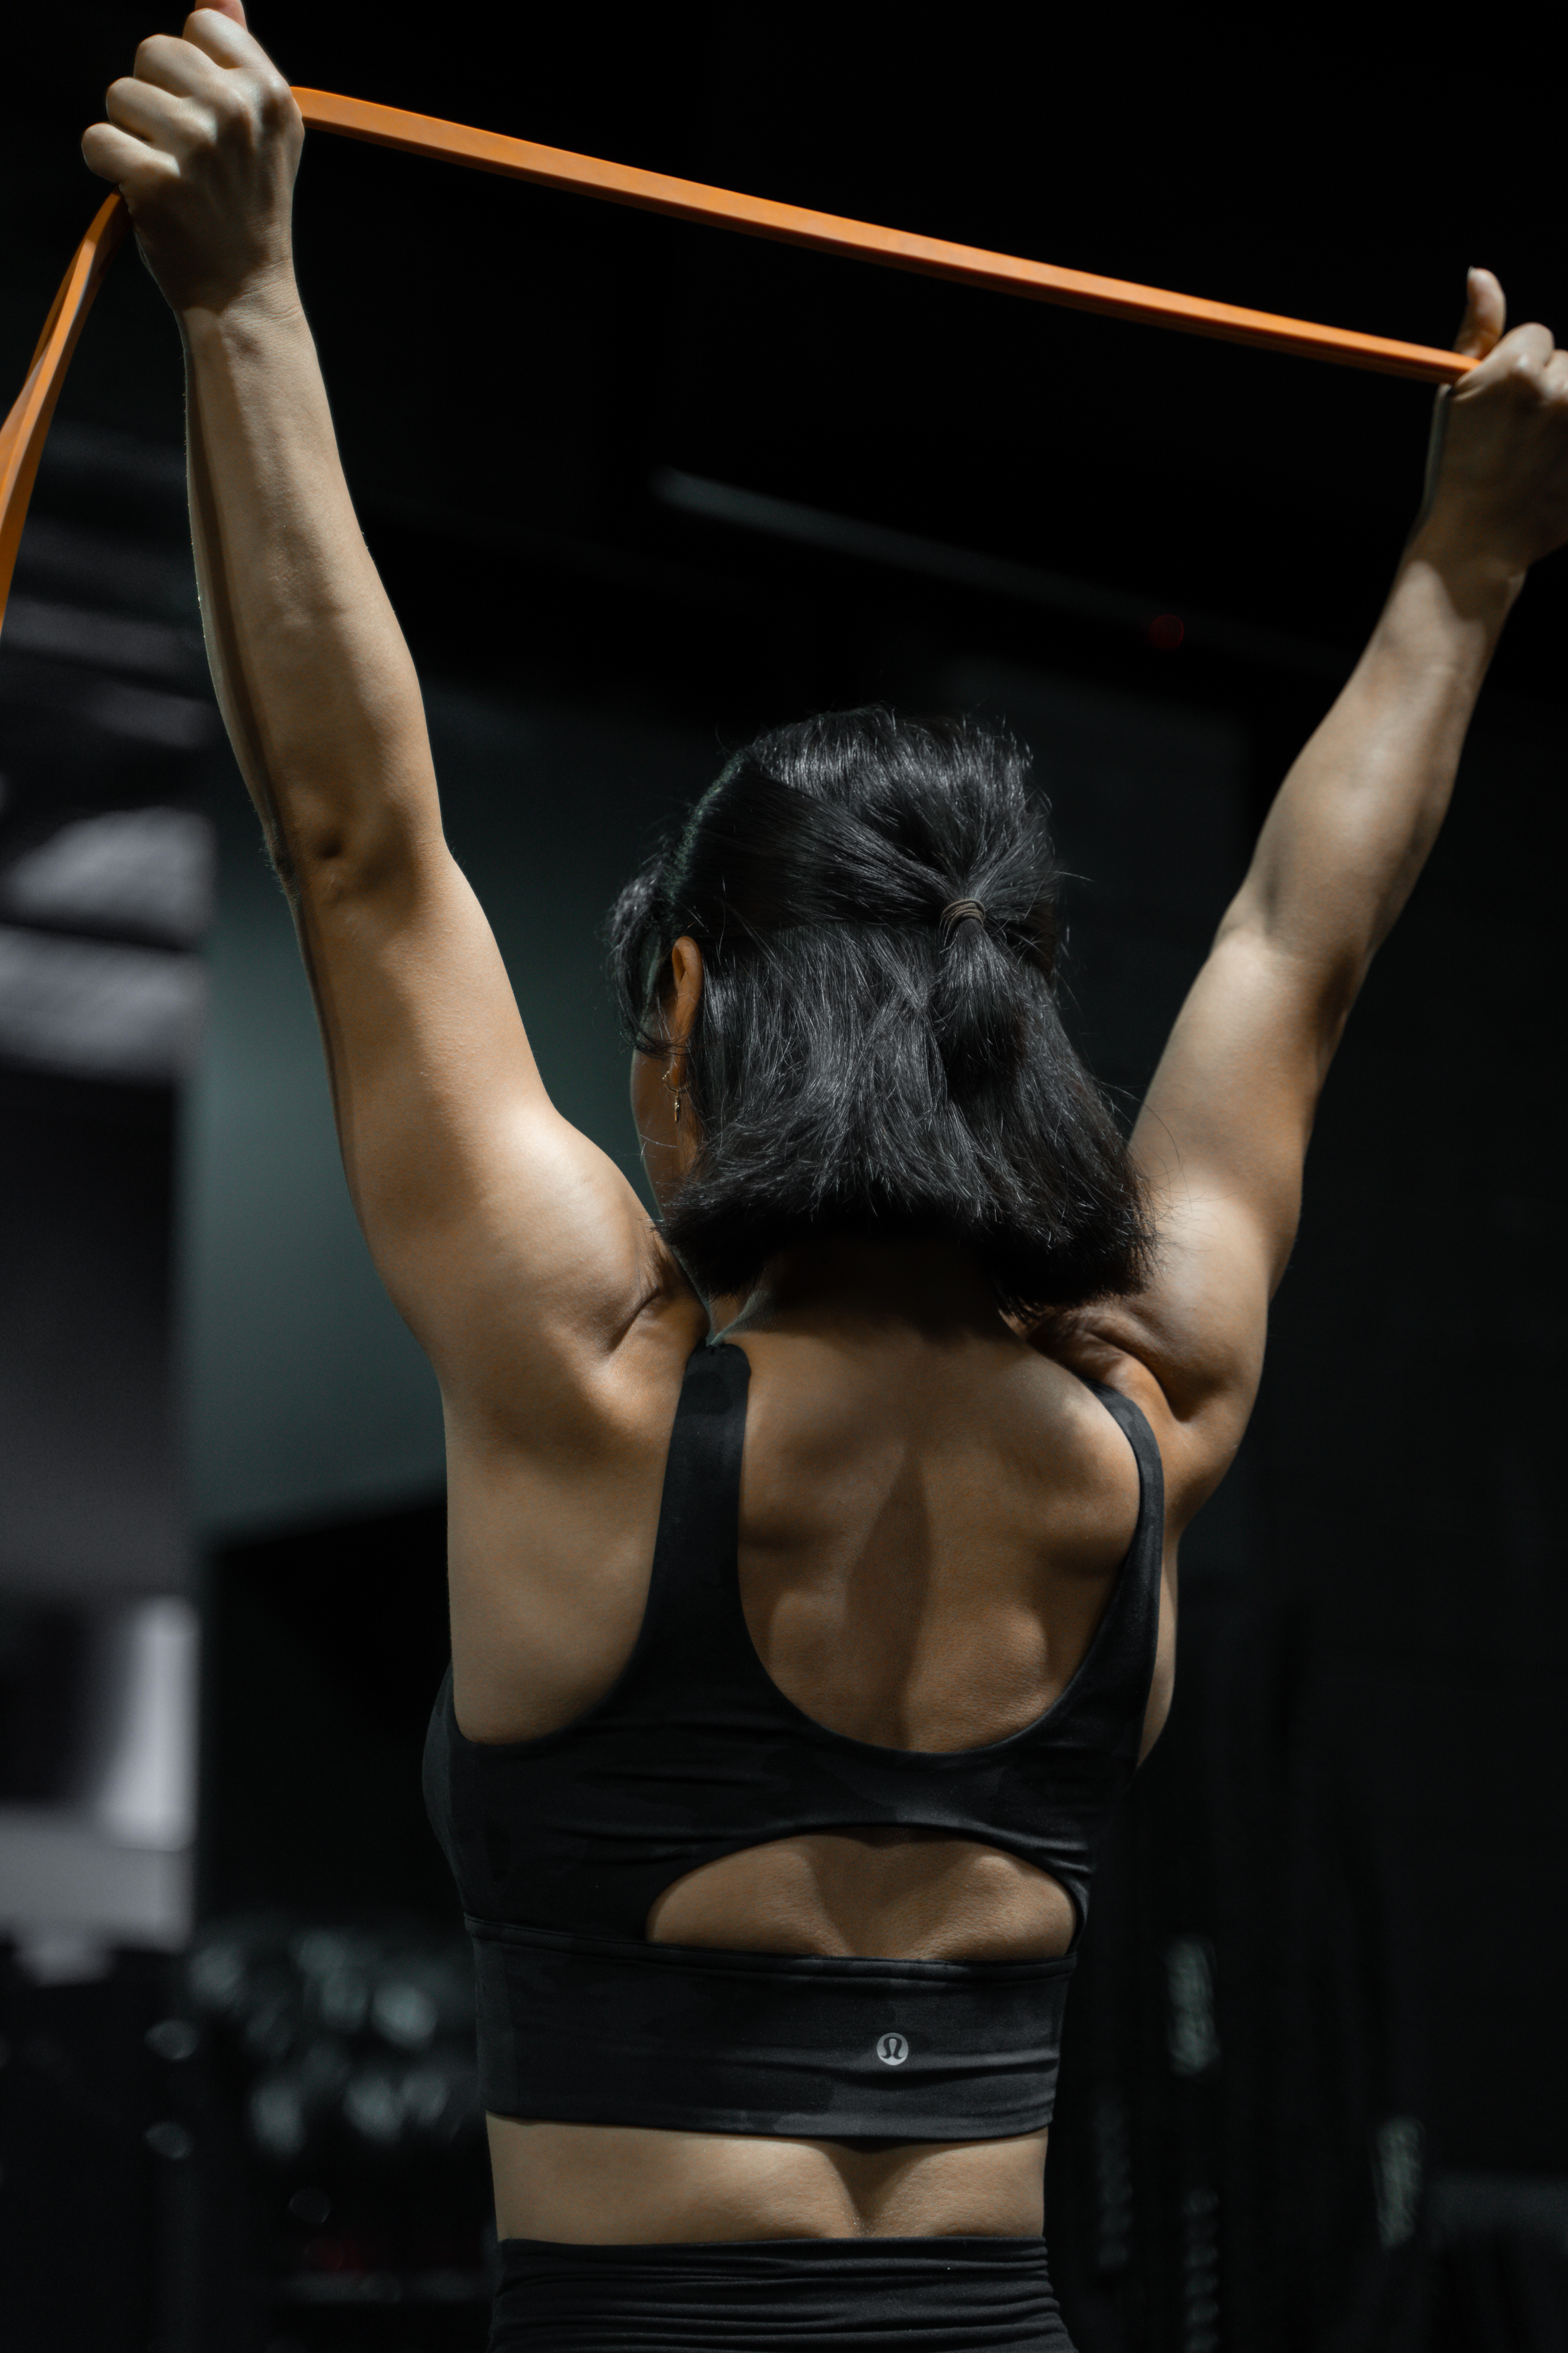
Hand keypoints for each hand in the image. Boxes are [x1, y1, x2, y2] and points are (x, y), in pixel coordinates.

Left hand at [81, 1, 301, 317]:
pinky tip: (140, 193)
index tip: (206, 116)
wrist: (244, 295)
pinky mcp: (156, 181)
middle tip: (182, 153)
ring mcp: (197, 147)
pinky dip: (106, 167)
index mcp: (269, 93)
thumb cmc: (247, 207)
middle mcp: (236, 112)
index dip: (188, 69)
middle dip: (153, 97)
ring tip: (164, 174)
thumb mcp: (263, 129)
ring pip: (119, 94)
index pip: (199, 25)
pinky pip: (97, 140)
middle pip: (152, 51)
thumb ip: (239, 54)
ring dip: (129, 133)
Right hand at [1413, 268, 1567, 580]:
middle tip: (1519, 435)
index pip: (1536, 336)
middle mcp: (1559, 392)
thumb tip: (1480, 272)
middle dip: (1551, 388)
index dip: (1516, 369)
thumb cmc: (1456, 467)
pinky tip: (1555, 464)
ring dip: (1566, 412)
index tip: (1498, 408)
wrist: (1477, 542)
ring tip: (1540, 451)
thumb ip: (1475, 331)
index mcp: (1517, 372)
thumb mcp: (1454, 396)